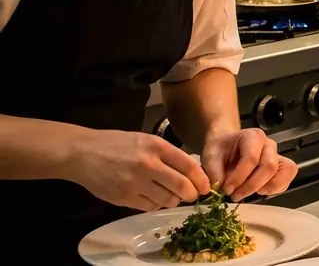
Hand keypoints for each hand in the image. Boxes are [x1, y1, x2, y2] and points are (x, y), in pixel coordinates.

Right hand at [68, 129, 209, 211]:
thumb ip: (167, 154)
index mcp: (156, 147)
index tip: (205, 186)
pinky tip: (152, 196)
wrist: (83, 153)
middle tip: (191, 195)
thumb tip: (192, 173)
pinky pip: (149, 206)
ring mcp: (134, 183)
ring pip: (167, 200)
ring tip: (170, 195)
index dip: (201, 180)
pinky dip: (156, 204)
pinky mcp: (123, 197)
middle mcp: (147, 164)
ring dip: (173, 200)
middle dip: (191, 194)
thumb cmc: (118, 144)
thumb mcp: (146, 140)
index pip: (188, 166)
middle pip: (181, 186)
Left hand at [201, 129, 296, 201]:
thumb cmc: (221, 150)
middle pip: (269, 167)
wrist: (228, 147)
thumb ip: (213, 170)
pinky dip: (275, 189)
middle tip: (235, 195)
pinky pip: (286, 179)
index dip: (239, 177)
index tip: (226, 189)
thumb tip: (219, 186)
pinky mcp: (282, 167)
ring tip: (250, 193)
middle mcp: (269, 145)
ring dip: (266, 188)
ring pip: (283, 172)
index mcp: (253, 136)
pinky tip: (259, 191)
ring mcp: (278, 155)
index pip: (251, 158)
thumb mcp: (210, 155)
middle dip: (251, 186)